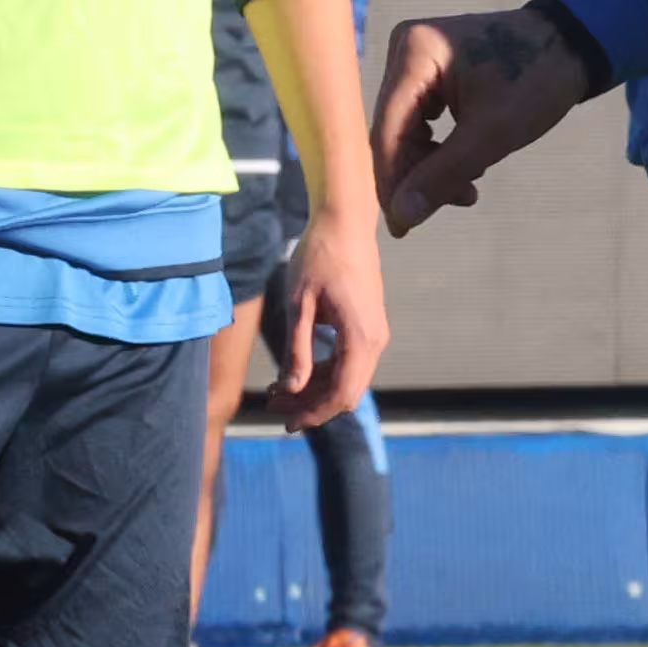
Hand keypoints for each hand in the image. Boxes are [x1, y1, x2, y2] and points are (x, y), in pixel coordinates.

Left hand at [257, 211, 386, 430]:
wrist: (345, 223)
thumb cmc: (319, 257)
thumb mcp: (300, 304)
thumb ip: (298, 349)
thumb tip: (291, 389)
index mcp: (361, 338)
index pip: (341, 394)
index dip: (314, 414)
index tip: (285, 423)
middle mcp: (375, 340)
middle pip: (347, 393)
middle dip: (311, 406)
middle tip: (272, 407)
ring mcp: (374, 333)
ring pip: (348, 380)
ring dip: (316, 391)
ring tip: (278, 391)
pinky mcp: (367, 326)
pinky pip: (349, 362)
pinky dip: (324, 373)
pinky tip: (297, 371)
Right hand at [375, 5, 594, 234]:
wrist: (569, 45)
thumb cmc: (538, 80)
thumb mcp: (494, 133)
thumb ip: (445, 175)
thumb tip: (403, 216)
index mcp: (414, 53)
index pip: (388, 131)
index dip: (392, 183)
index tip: (402, 228)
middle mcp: (404, 50)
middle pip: (394, 132)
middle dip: (419, 177)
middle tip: (457, 202)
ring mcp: (414, 59)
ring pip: (406, 131)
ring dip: (433, 168)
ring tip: (470, 190)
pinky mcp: (427, 71)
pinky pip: (420, 121)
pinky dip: (441, 150)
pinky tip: (470, 169)